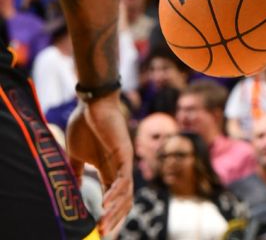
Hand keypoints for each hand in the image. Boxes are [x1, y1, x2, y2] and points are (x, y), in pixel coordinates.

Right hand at [66, 93, 133, 235]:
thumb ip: (77, 171)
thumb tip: (73, 186)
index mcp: (108, 169)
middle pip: (124, 199)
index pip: (114, 197)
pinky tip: (105, 204)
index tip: (99, 229)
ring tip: (104, 223)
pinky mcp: (124, 153)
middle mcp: (119, 168)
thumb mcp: (77, 154)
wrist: (90, 104)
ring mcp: (124, 161)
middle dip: (115, 217)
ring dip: (115, 209)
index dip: (109, 213)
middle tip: (103, 232)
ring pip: (126, 192)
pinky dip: (116, 192)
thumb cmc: (84, 125)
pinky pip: (124, 178)